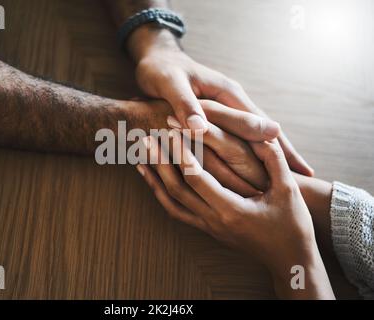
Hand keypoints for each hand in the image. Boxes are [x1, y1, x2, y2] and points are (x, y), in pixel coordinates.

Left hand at [127, 25, 313, 175]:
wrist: (156, 59)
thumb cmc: (160, 71)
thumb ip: (185, 104)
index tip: (294, 164)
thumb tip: (200, 128)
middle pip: (263, 126)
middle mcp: (232, 98)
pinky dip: (253, 146)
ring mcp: (228, 105)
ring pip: (255, 130)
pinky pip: (240, 132)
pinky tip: (258, 160)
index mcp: (226, 91)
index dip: (274, 143)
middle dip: (285, 149)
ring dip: (273, 150)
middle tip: (307, 173)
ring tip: (291, 171)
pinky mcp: (219, 112)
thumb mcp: (170, 84)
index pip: (255, 121)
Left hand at [136, 135, 333, 298]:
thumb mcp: (287, 191)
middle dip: (160, 162)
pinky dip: (162, 195)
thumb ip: (273, 160)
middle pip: (177, 188)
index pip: (196, 177)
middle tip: (146, 139)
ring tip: (140, 159)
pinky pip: (178, 212)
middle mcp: (213, 220)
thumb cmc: (291, 226)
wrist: (289, 260)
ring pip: (172, 202)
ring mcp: (208, 226)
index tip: (172, 130)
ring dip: (155, 179)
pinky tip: (155, 182)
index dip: (182, 152)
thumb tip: (262, 133)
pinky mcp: (207, 229)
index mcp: (231, 210)